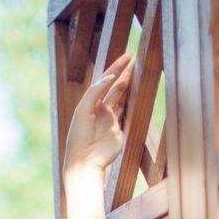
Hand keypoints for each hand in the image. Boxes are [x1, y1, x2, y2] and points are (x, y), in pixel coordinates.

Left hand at [62, 53, 133, 177]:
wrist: (85, 161)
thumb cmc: (79, 137)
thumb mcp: (83, 111)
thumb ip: (95, 92)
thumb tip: (110, 77)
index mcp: (90, 103)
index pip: (105, 81)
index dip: (116, 68)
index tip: (127, 57)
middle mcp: (100, 110)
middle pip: (115, 88)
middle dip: (124, 74)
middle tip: (135, 60)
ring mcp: (110, 121)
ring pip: (121, 99)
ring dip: (129, 86)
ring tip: (138, 73)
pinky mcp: (118, 131)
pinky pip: (127, 113)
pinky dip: (132, 103)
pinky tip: (137, 95)